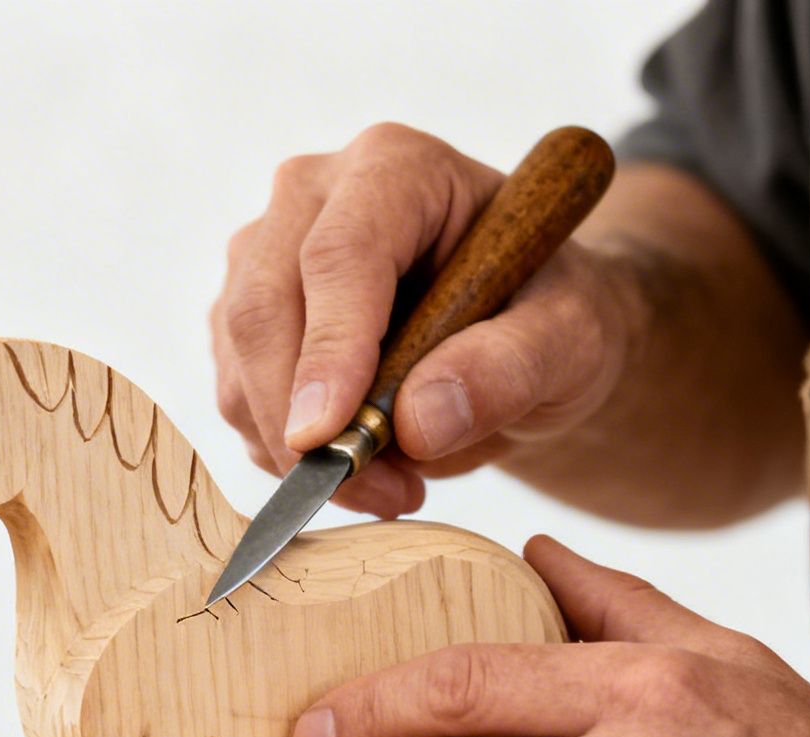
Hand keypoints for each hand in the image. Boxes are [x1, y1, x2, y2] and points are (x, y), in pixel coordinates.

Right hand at [212, 124, 636, 517]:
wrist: (525, 333)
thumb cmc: (551, 315)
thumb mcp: (573, 339)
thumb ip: (511, 369)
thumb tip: (417, 423)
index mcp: (399, 168)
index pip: (341, 255)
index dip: (329, 349)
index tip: (329, 438)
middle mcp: (314, 194)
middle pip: (263, 306)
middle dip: (302, 420)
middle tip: (377, 493)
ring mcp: (267, 250)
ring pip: (238, 357)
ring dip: (296, 448)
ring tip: (394, 486)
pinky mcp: (244, 311)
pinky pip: (236, 392)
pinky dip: (282, 451)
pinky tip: (357, 464)